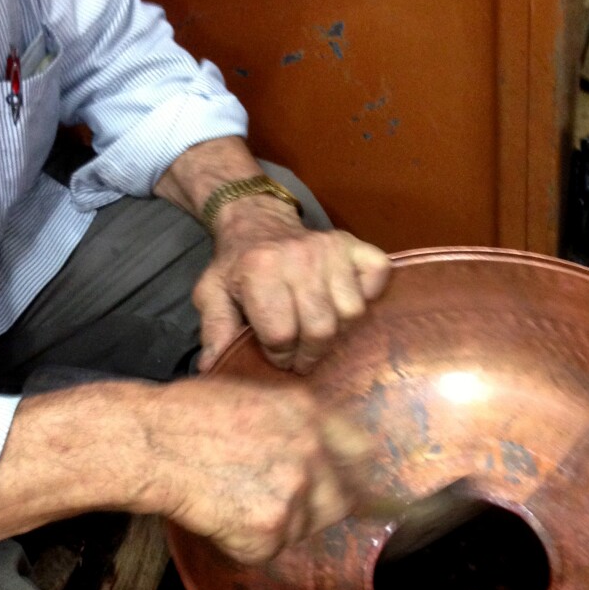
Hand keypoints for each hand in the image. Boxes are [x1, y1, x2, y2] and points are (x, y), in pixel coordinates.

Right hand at [140, 377, 374, 563]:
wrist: (150, 443)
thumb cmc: (184, 415)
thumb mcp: (252, 395)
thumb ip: (293, 420)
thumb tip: (316, 443)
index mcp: (308, 414)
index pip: (360, 452)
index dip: (351, 472)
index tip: (345, 484)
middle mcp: (312, 452)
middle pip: (339, 501)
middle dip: (314, 510)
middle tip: (277, 506)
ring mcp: (294, 493)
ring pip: (301, 530)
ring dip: (274, 527)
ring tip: (232, 502)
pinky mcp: (269, 529)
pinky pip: (267, 552)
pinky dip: (243, 546)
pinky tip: (218, 518)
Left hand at [193, 196, 390, 374]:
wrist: (256, 221)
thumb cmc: (237, 266)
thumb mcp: (212, 294)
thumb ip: (215, 330)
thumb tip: (213, 368)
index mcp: (260, 269)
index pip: (281, 334)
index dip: (279, 354)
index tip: (275, 353)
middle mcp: (299, 257)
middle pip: (321, 328)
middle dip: (309, 352)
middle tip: (300, 354)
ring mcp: (331, 249)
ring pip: (352, 311)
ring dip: (338, 330)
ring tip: (319, 329)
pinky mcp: (354, 245)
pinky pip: (376, 278)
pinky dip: (368, 294)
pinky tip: (343, 300)